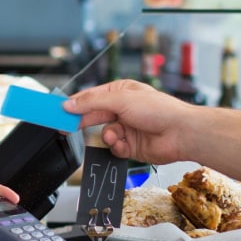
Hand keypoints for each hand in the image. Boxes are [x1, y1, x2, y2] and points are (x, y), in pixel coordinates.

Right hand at [64, 79, 194, 165]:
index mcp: (121, 92)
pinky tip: (124, 144)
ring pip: (104, 134)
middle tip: (65, 128)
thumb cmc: (159, 109)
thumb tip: (70, 104)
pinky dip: (116, 147)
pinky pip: (114, 147)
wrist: (180, 133)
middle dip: (83, 122)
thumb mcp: (120, 100)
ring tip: (113, 136)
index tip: (59, 110)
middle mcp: (124, 109)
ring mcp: (127, 128)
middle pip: (94, 116)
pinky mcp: (131, 146)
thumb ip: (92, 102)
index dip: (75, 103)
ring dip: (107, 136)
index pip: (92, 97)